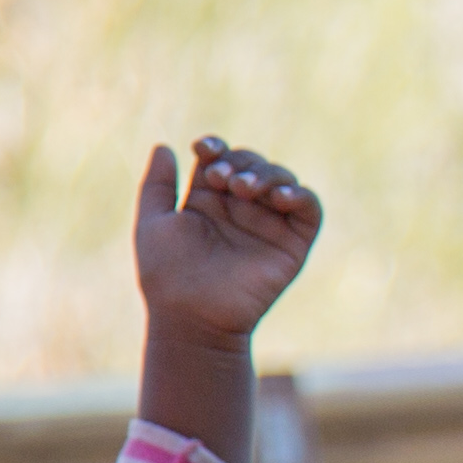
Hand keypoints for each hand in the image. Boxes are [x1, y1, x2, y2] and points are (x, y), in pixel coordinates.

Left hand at [137, 139, 320, 355]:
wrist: (191, 315)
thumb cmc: (166, 274)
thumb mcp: (153, 222)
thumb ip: (157, 185)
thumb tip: (165, 147)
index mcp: (208, 201)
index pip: (221, 159)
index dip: (216, 147)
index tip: (203, 150)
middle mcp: (241, 209)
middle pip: (253, 164)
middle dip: (239, 162)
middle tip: (222, 180)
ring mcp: (269, 224)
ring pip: (282, 179)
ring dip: (266, 174)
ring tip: (244, 189)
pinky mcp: (293, 244)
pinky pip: (309, 209)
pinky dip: (300, 195)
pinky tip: (278, 197)